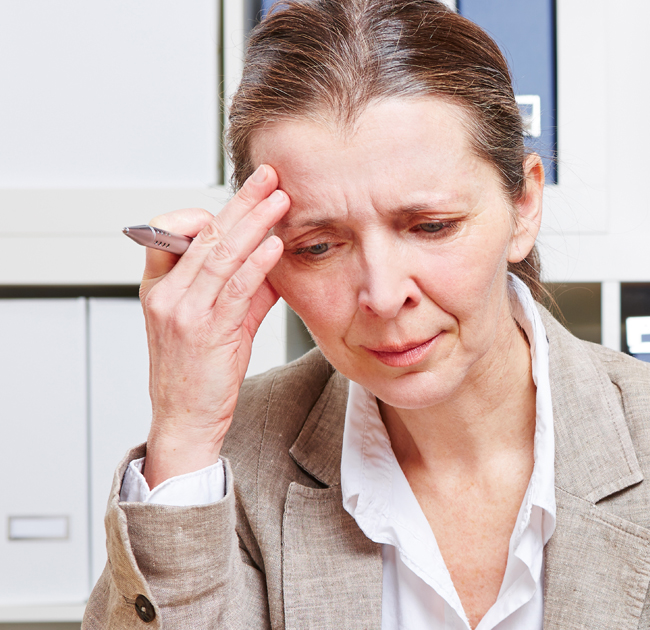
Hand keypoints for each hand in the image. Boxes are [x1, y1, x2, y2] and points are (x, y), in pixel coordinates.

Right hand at [139, 165, 289, 488]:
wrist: (186, 419)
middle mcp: (167, 294)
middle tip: (268, 176)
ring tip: (280, 200)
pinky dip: (256, 263)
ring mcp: (183, 312)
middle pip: (204, 234)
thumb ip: (242, 286)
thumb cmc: (201, 371)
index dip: (208, 209)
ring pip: (219, 254)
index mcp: (160, 286)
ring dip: (253, 222)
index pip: (172, 231)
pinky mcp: (206, 331)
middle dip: (240, 201)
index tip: (244, 194)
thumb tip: (273, 254)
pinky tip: (274, 245)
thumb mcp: (218, 319)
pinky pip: (233, 288)